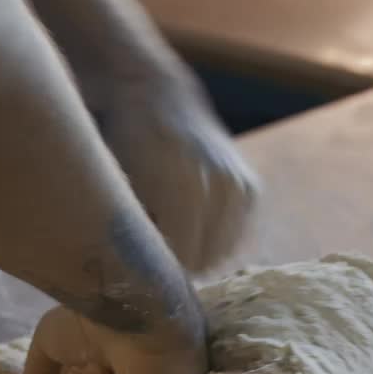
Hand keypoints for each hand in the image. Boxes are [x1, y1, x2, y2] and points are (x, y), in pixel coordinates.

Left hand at [97, 77, 261, 274]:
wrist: (159, 96)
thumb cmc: (128, 141)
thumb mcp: (121, 183)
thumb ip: (137, 229)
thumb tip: (144, 277)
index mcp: (186, 187)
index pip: (181, 259)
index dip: (159, 269)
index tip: (143, 265)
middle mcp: (221, 186)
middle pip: (204, 260)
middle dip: (179, 261)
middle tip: (156, 245)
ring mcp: (241, 186)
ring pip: (222, 252)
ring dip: (198, 250)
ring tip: (173, 228)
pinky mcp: (251, 188)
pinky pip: (235, 236)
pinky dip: (214, 237)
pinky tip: (193, 223)